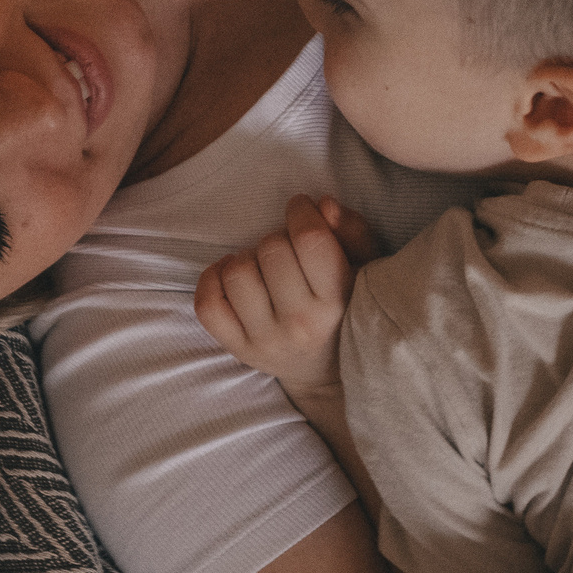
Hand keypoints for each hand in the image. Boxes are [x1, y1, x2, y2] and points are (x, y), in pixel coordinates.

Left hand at [194, 195, 376, 396]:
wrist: (327, 368)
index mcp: (337, 301)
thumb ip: (351, 231)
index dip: (301, 211)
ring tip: (263, 268)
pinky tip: (234, 278)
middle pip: (270, 250)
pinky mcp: (238, 348)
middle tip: (287, 249)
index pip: (309, 239)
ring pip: (236, 272)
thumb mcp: (365, 268)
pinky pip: (207, 304)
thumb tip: (323, 204)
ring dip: (247, 259)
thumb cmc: (346, 306)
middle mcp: (301, 324)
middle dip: (277, 238)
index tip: (300, 209)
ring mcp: (265, 340)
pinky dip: (213, 280)